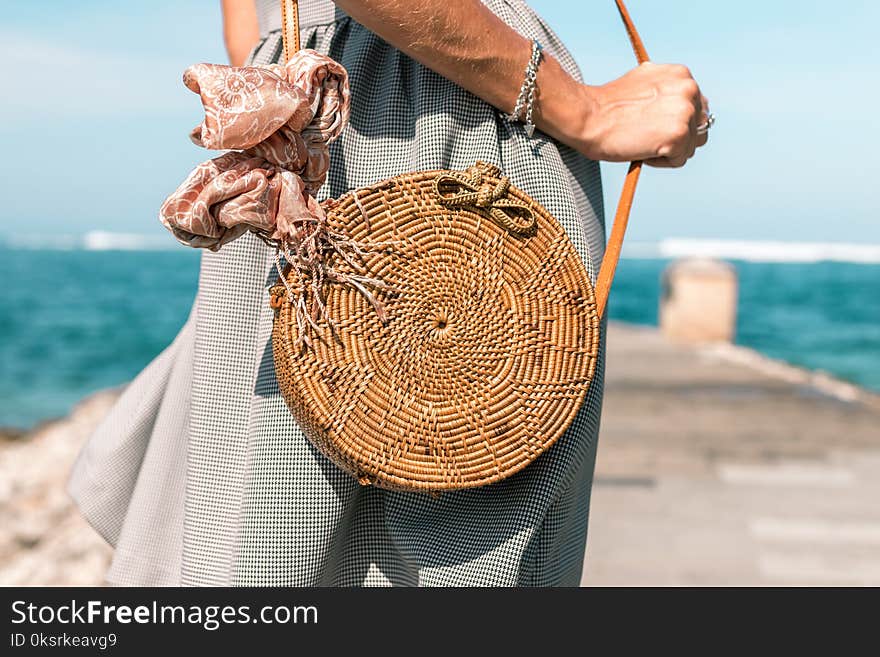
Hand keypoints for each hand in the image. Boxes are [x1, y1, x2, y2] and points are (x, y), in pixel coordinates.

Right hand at [576, 62, 708, 167]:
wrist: (588, 116)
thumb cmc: (607, 106)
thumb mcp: (644, 83)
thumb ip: (667, 90)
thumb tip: (681, 104)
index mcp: (682, 75)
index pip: (696, 108)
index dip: (673, 122)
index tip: (651, 124)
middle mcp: (689, 90)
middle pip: (698, 129)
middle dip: (675, 138)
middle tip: (646, 135)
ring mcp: (686, 113)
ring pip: (690, 146)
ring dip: (668, 150)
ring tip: (642, 141)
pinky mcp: (679, 135)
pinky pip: (678, 160)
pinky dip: (659, 161)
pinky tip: (641, 149)